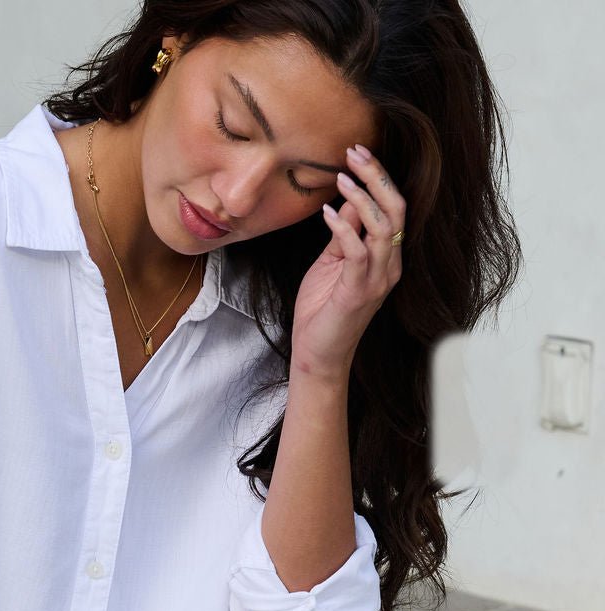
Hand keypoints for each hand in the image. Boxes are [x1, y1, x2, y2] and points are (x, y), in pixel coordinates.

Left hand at [290, 143, 406, 380]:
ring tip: (342, 177)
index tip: (357, 152)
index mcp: (387, 258)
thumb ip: (345, 233)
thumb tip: (350, 197)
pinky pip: (359, 251)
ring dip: (363, 198)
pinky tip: (327, 213)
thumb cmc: (322, 310)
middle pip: (396, 210)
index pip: (394, 208)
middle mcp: (390, 267)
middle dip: (377, 177)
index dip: (379, 177)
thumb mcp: (333, 262)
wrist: (317, 354)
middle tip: (355, 152)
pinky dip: (344, 228)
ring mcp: (378, 280)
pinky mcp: (358, 292)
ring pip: (384, 227)